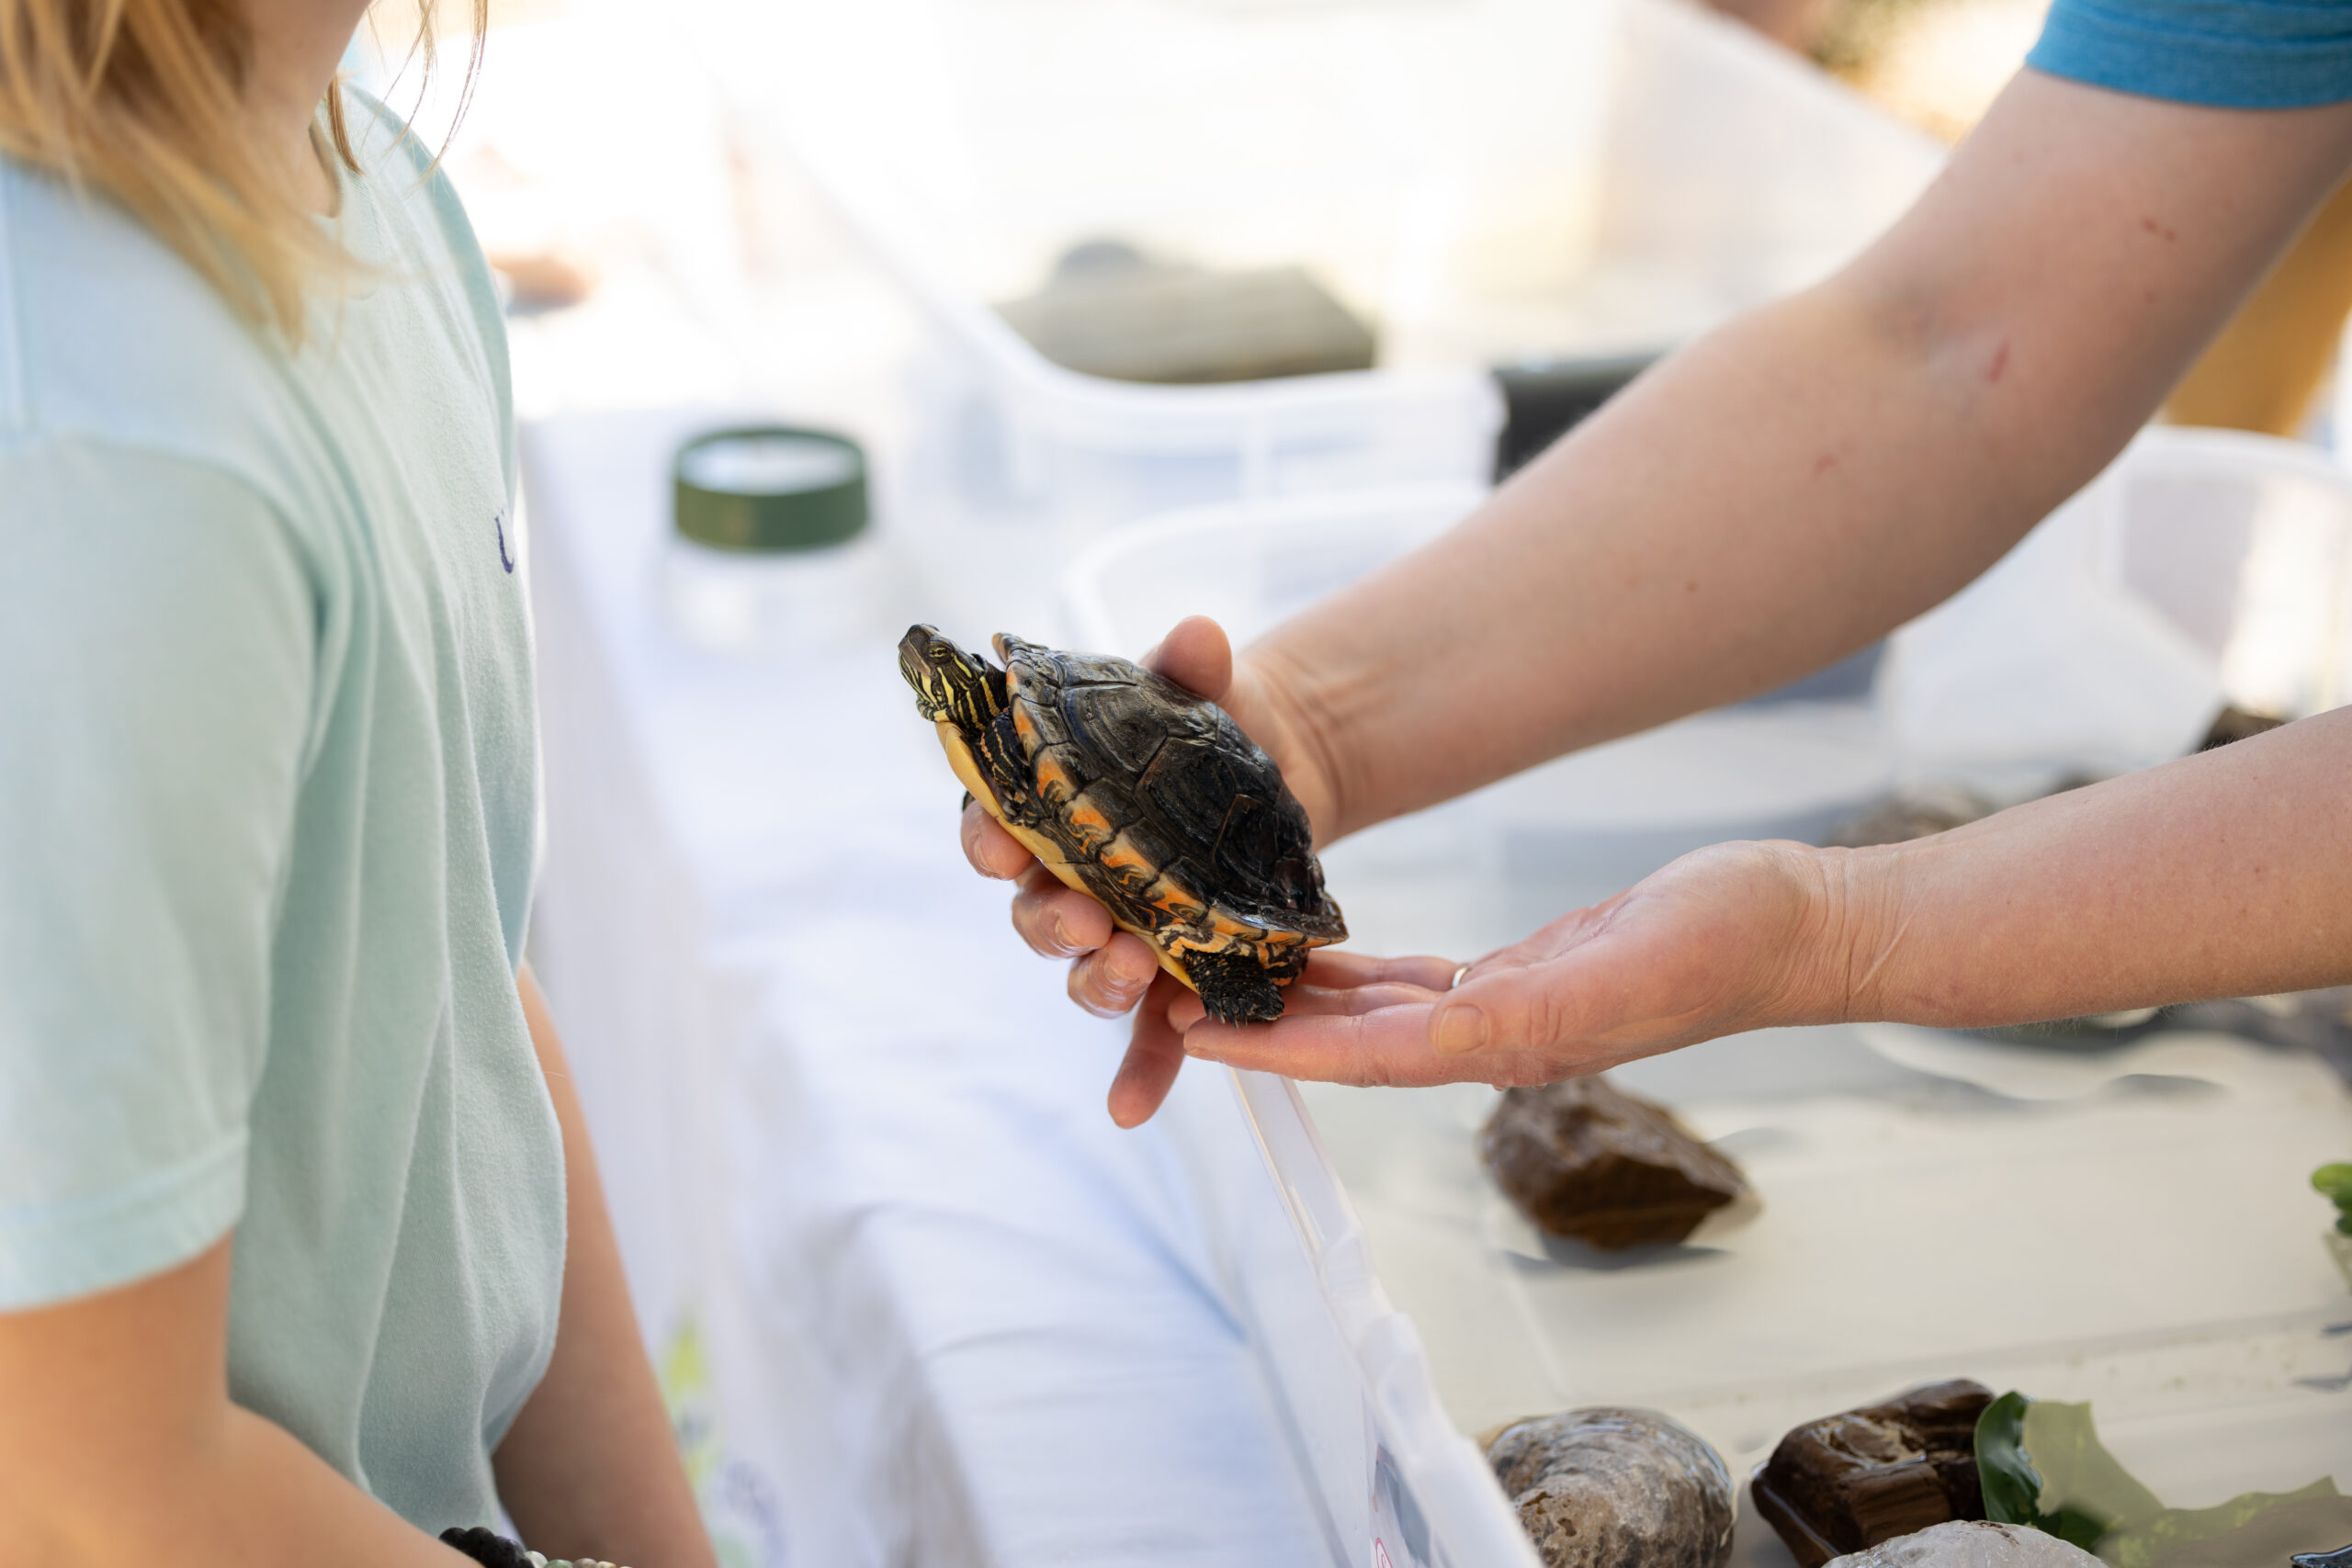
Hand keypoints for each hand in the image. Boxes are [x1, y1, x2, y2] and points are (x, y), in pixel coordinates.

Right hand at [960, 615, 1337, 1125]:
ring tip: (1137, 970)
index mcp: (1050, 803)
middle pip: (1033, 913)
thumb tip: (1201, 637)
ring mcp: (1118, 931)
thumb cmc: (1210, 724)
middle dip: (1051, 920)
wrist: (1282, 765)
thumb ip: (1190, 664)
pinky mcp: (1172, 974)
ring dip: (1099, 980)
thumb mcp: (1204, 687)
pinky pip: (1147, 1036)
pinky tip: (1134, 1107)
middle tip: (1087, 918)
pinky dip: (1139, 1072)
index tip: (1001, 841)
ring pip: (1085, 973)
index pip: (993, 824)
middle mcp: (1068, 876)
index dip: (988, 837)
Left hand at [1168, 840, 1855, 1091]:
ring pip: (1373, 1013)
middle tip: (1169, 995)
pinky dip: (1357, 973)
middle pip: (1348, 1041)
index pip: (1360, 1055)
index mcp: (1505, 1042)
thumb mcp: (1624, 969)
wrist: (1792, 927)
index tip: (1188, 1028)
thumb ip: (1532, 1009)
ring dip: (1298, 999)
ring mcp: (1504, 1009)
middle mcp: (1491, 1037)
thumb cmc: (1723, 945)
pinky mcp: (1520, 975)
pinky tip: (1316, 951)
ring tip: (1216, 971)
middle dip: (1260, 1024)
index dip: (1271, 1045)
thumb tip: (1447, 1038)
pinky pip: (1415, 982)